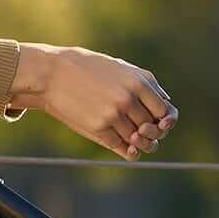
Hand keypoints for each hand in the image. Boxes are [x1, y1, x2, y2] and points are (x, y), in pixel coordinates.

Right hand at [13, 45, 176, 158]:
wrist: (51, 73)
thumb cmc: (87, 68)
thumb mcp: (121, 68)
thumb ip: (145, 83)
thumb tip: (166, 102)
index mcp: (138, 82)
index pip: (164, 112)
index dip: (164, 121)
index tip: (157, 123)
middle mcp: (128, 99)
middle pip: (152, 128)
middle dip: (150, 134)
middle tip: (144, 134)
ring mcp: (113, 115)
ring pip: (137, 140)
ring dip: (137, 144)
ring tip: (133, 141)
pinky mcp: (98, 128)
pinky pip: (121, 147)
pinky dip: (126, 150)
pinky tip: (124, 147)